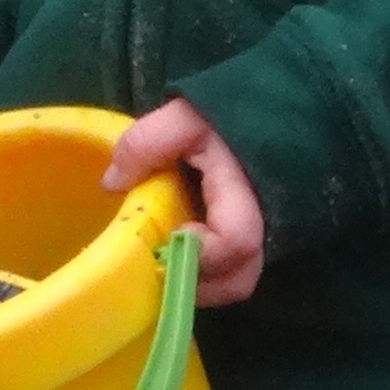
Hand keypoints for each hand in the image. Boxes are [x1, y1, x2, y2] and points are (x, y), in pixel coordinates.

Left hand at [104, 96, 267, 302]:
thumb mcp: (186, 115)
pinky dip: (203, 270)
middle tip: (155, 261)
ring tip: (162, 256)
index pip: (237, 242)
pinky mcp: (252, 236)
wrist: (277, 107)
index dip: (200, 253)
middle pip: (238, 278)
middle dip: (193, 281)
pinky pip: (232, 271)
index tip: (169, 236)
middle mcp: (266, 224)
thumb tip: (112, 183)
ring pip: (235, 281)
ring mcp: (264, 235)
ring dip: (196, 279)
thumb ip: (148, 142)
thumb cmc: (233, 110)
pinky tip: (176, 247)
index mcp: (249, 194)